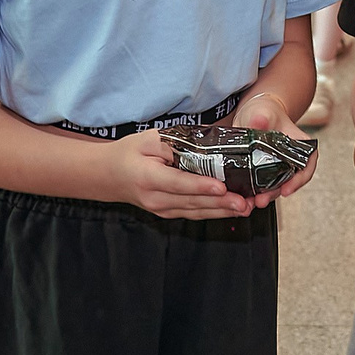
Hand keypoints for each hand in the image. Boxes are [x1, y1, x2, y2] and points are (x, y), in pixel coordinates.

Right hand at [114, 129, 251, 219]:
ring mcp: (161, 209)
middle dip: (221, 203)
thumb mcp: (147, 139)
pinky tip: (232, 210)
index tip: (221, 186)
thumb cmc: (129, 153)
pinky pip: (194, 214)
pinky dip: (214, 212)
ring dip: (222, 211)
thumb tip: (203, 146)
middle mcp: (155, 198)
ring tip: (245, 207)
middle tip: (245, 202)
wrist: (109, 175)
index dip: (200, 186)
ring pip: (196, 211)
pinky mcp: (168, 213)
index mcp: (147, 177)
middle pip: (192, 202)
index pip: (177, 182)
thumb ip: (174, 143)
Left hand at [233, 94, 317, 205]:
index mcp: (300, 144)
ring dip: (267, 196)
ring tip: (254, 202)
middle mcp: (292, 158)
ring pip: (278, 186)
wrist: (253, 114)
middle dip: (277, 192)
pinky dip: (258, 193)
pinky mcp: (266, 171)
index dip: (300, 179)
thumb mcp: (262, 112)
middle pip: (291, 180)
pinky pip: (265, 185)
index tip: (287, 189)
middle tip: (263, 199)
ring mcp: (279, 166)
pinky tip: (248, 197)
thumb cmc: (264, 110)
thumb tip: (259, 122)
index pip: (308, 164)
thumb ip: (261, 117)